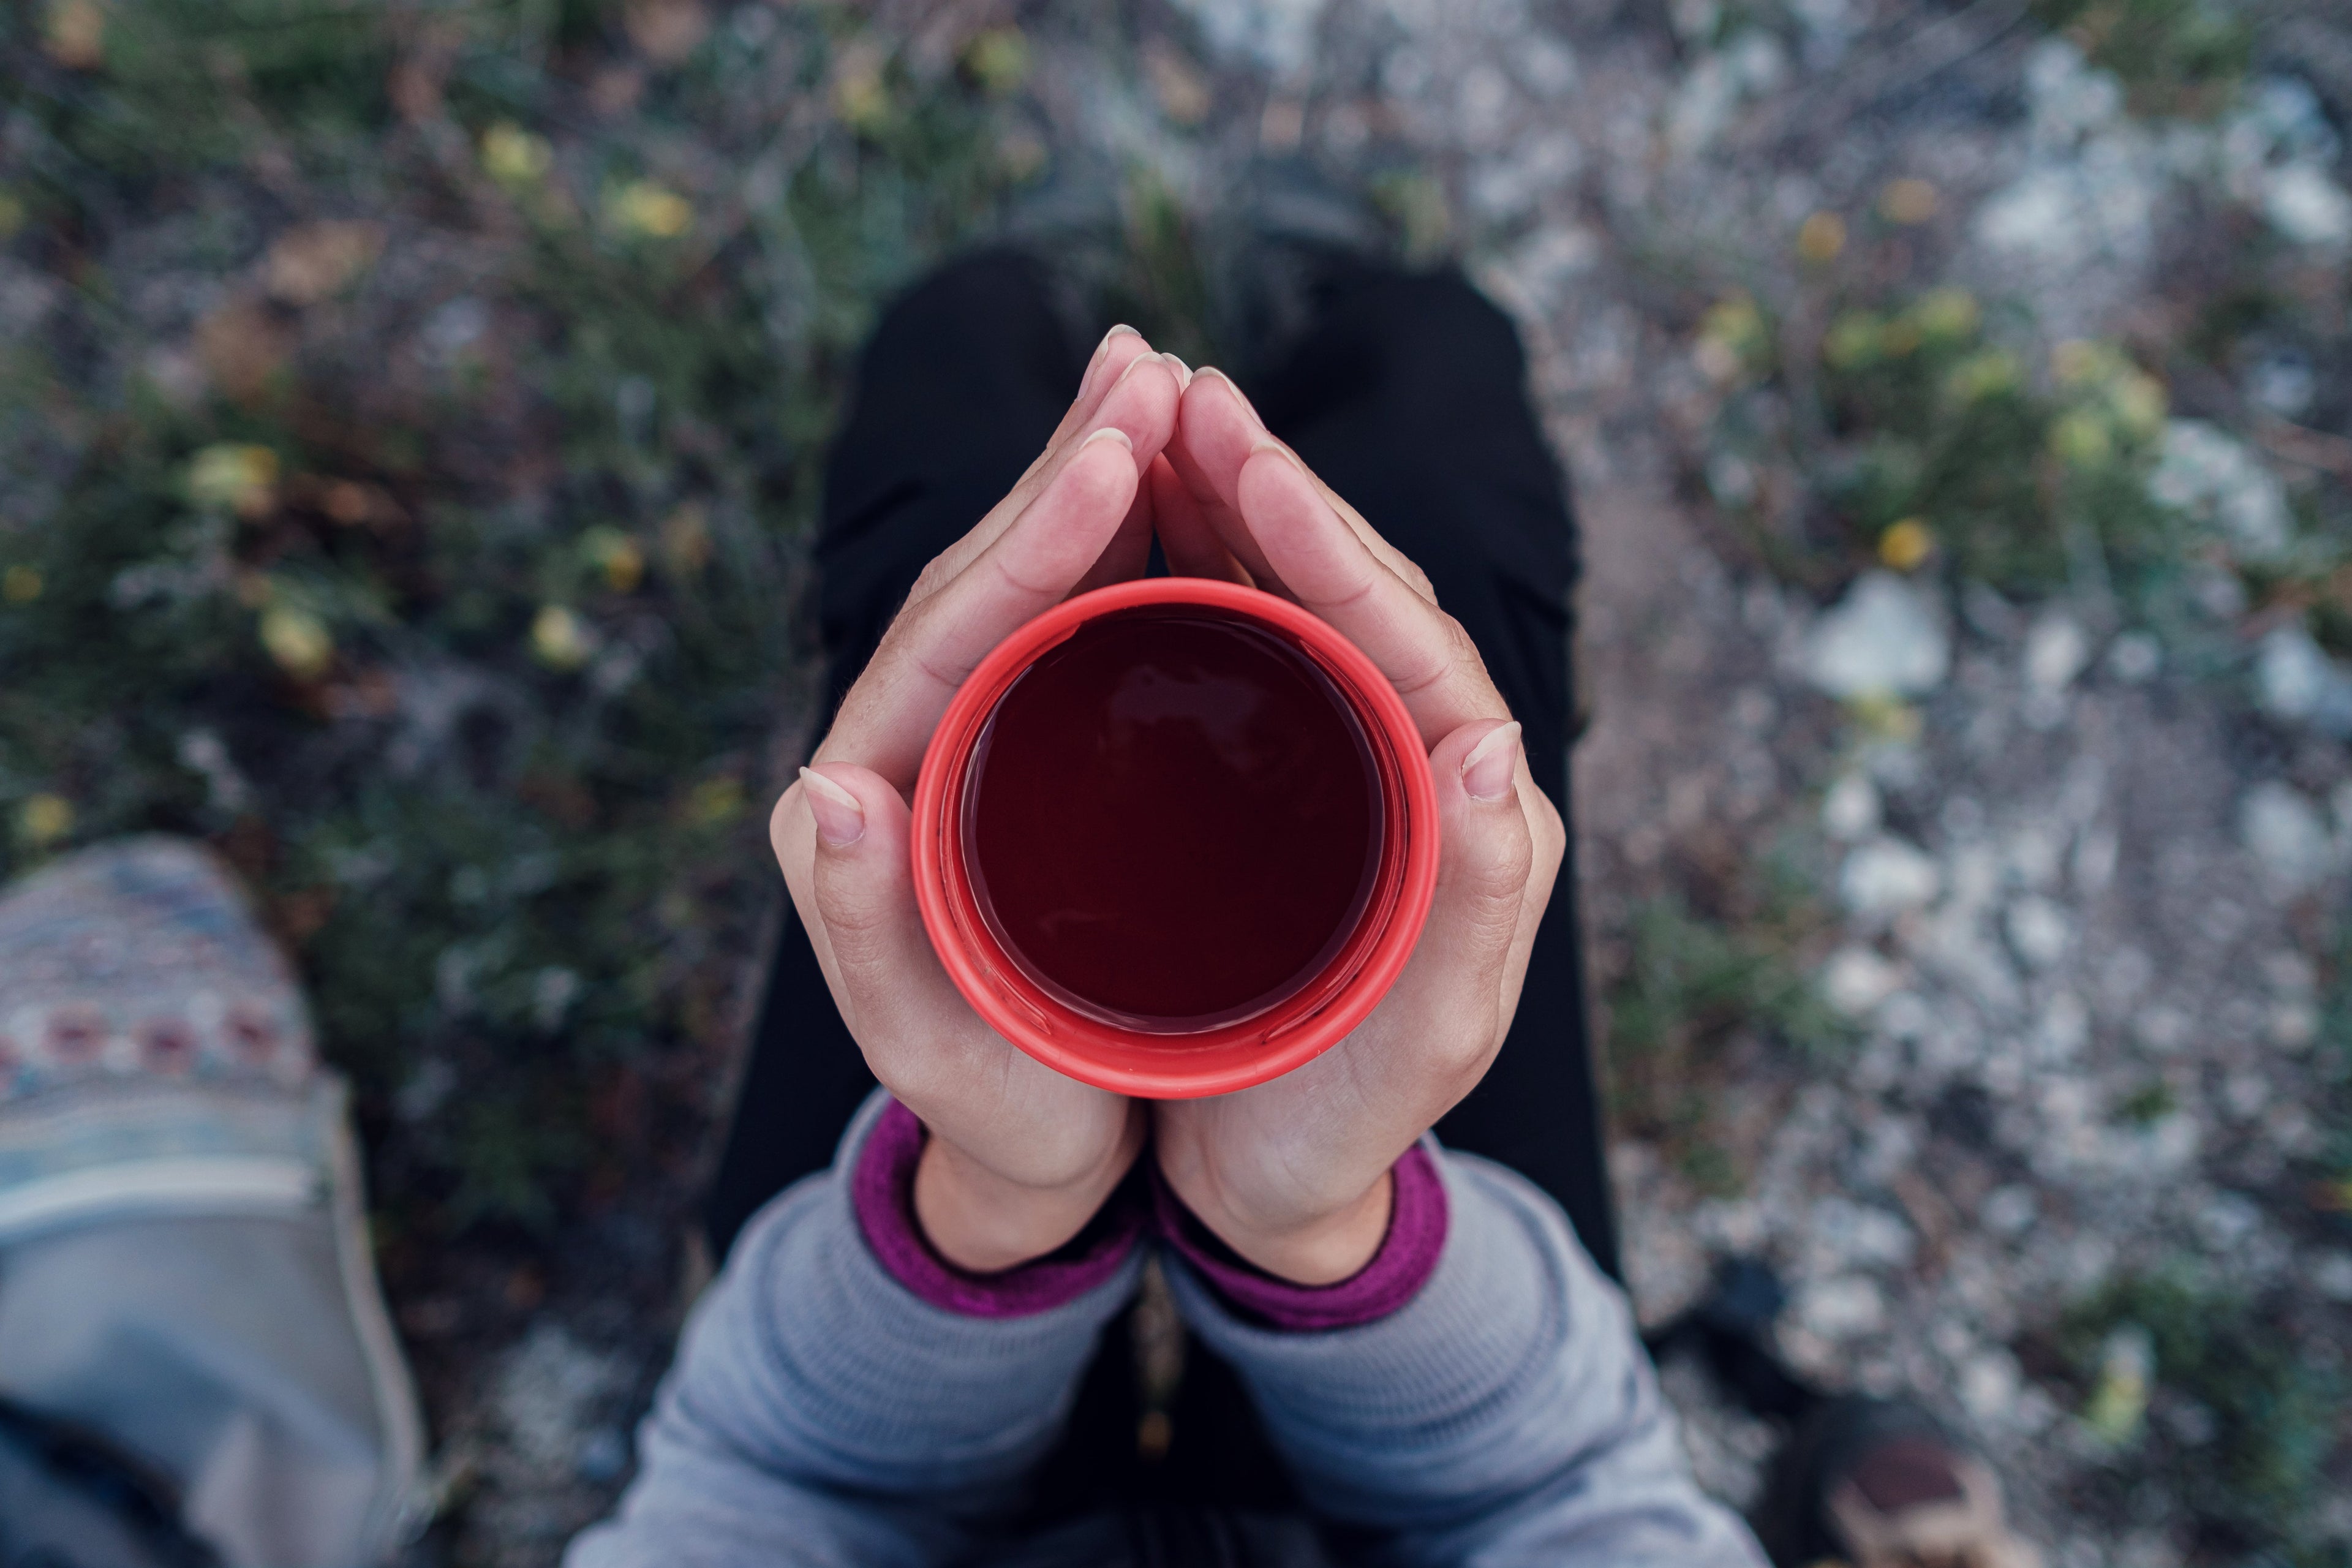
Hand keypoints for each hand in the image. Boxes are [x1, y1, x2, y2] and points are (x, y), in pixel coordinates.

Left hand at [771, 328, 1188, 1271]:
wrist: (1017, 1150)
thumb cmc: (990, 1115)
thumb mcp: (933, 1053)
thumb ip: (861, 937)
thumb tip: (814, 791)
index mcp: (882, 787)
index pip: (953, 634)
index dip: (1033, 538)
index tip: (1115, 450)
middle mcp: (918, 737)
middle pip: (991, 574)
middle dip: (1072, 463)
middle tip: (1149, 363)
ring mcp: (980, 733)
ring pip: (1040, 579)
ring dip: (1102, 477)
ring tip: (1166, 385)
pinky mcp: (1038, 744)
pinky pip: (1085, 619)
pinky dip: (1135, 542)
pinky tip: (1187, 489)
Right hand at [1147, 369, 1567, 1284]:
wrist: (1287, 1186)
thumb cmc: (1347, 1126)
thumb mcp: (1422, 1040)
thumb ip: (1477, 900)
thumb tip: (1500, 737)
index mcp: (1472, 806)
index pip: (1407, 641)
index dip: (1326, 544)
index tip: (1245, 456)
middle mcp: (1426, 758)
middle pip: (1352, 591)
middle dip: (1268, 483)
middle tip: (1180, 388)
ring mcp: (1355, 758)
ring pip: (1297, 598)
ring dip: (1224, 500)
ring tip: (1151, 414)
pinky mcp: (1292, 774)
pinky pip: (1251, 642)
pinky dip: (1196, 565)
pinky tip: (1136, 514)